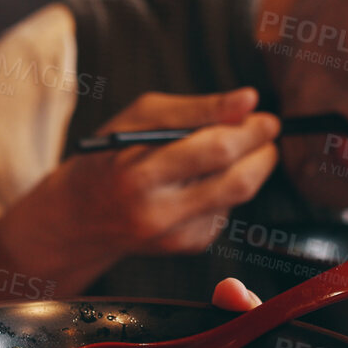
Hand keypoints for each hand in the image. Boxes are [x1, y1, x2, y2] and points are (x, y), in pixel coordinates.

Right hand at [0, 89, 278, 283]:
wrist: (80, 216)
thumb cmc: (108, 156)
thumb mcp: (138, 119)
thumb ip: (194, 109)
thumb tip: (248, 101)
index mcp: (139, 175)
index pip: (212, 151)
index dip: (249, 131)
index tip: (266, 116)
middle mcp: (159, 213)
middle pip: (236, 181)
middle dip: (261, 152)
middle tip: (266, 131)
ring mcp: (177, 236)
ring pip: (238, 196)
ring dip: (248, 167)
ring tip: (231, 148)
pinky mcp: (190, 246)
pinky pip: (227, 209)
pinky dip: (225, 188)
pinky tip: (200, 181)